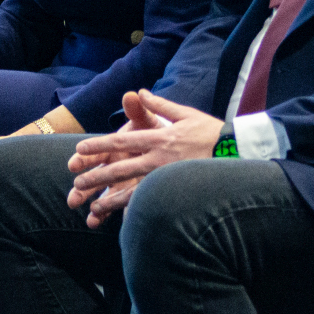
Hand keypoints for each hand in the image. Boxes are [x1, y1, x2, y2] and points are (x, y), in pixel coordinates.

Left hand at [66, 90, 220, 227]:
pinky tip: (122, 222)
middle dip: (96, 175)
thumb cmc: (212, 132)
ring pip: (132, 191)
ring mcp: (166, 178)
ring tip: (92, 207)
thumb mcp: (185, 114)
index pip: (122, 142)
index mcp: (159, 138)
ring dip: (110, 199)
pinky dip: (135, 213)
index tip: (81, 148)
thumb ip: (160, 105)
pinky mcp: (176, 192)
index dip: (100, 145)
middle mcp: (159, 159)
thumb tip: (140, 92)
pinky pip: (152, 204)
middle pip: (121, 168)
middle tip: (76, 181)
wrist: (237, 152)